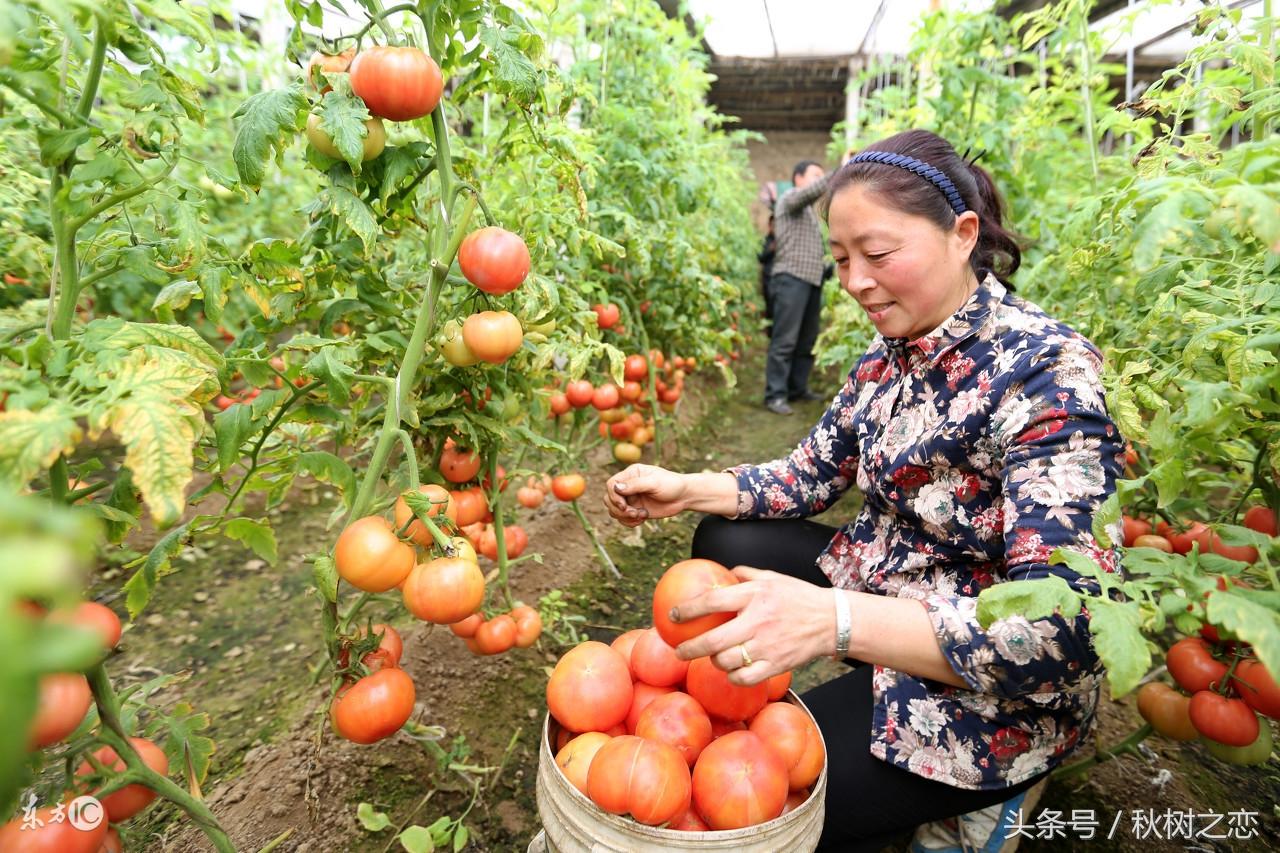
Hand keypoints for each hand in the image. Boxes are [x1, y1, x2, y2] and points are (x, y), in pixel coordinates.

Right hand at [602, 464, 686, 526]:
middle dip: (619, 509)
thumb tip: (616, 487)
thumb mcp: (654, 483)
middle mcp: (628, 486)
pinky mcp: (635, 510)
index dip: (614, 496)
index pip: (611, 484)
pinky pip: (622, 519)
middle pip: (609, 499)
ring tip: (641, 516)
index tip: (624, 505)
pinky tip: (642, 519)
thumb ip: (635, 485)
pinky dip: (629, 522)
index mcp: (631, 474)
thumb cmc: (672, 485)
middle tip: (634, 513)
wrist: (684, 497)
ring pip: (614, 510)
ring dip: (624, 517)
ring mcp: (631, 499)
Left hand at [668, 567, 834, 686]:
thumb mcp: (772, 577)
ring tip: (711, 657)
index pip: (713, 601)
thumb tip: (722, 572)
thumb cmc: (799, 596)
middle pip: (713, 640)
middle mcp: (758, 621)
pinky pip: (744, 678)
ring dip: (713, 662)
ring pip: (726, 662)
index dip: (689, 609)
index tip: (673, 614)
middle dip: (689, 648)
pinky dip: (733, 677)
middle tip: (678, 650)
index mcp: (754, 595)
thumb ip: (745, 574)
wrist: (832, 620)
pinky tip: (731, 671)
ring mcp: (767, 646)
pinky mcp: (776, 665)